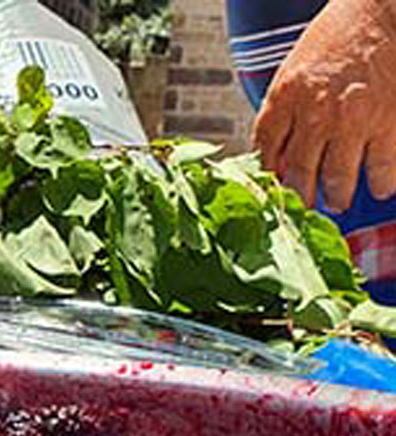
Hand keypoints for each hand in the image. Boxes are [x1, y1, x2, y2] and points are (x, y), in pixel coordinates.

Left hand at [253, 0, 395, 211]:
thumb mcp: (295, 68)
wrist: (382, 12)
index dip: (267, 170)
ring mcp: (352, 122)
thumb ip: (284, 107)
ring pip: (338, 178)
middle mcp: (315, 113)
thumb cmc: (339, 36)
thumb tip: (274, 150)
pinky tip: (380, 187)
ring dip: (338, 196)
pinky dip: (381, 183)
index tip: (273, 182)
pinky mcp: (387, 124)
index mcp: (286, 96)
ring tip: (339, 201)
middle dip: (301, 196)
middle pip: (298, 172)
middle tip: (306, 205)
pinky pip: (381, 168)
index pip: (264, 146)